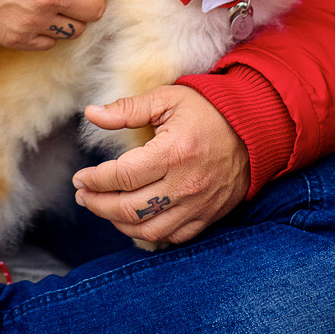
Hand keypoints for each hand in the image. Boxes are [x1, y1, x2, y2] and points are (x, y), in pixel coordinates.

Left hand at [72, 85, 248, 242]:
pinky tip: (133, 219)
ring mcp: (198, 205)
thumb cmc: (207, 109)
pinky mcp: (207, 216)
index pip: (123, 176)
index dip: (95, 180)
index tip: (80, 177)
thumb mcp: (166, 99)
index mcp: (173, 152)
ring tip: (103, 207)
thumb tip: (91, 114)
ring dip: (118, 222)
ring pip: (148, 229)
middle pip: (130, 208)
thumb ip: (127, 109)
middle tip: (83, 195)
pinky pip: (172, 237)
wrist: (254, 128)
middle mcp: (185, 184)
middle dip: (99, 204)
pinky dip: (148, 232)